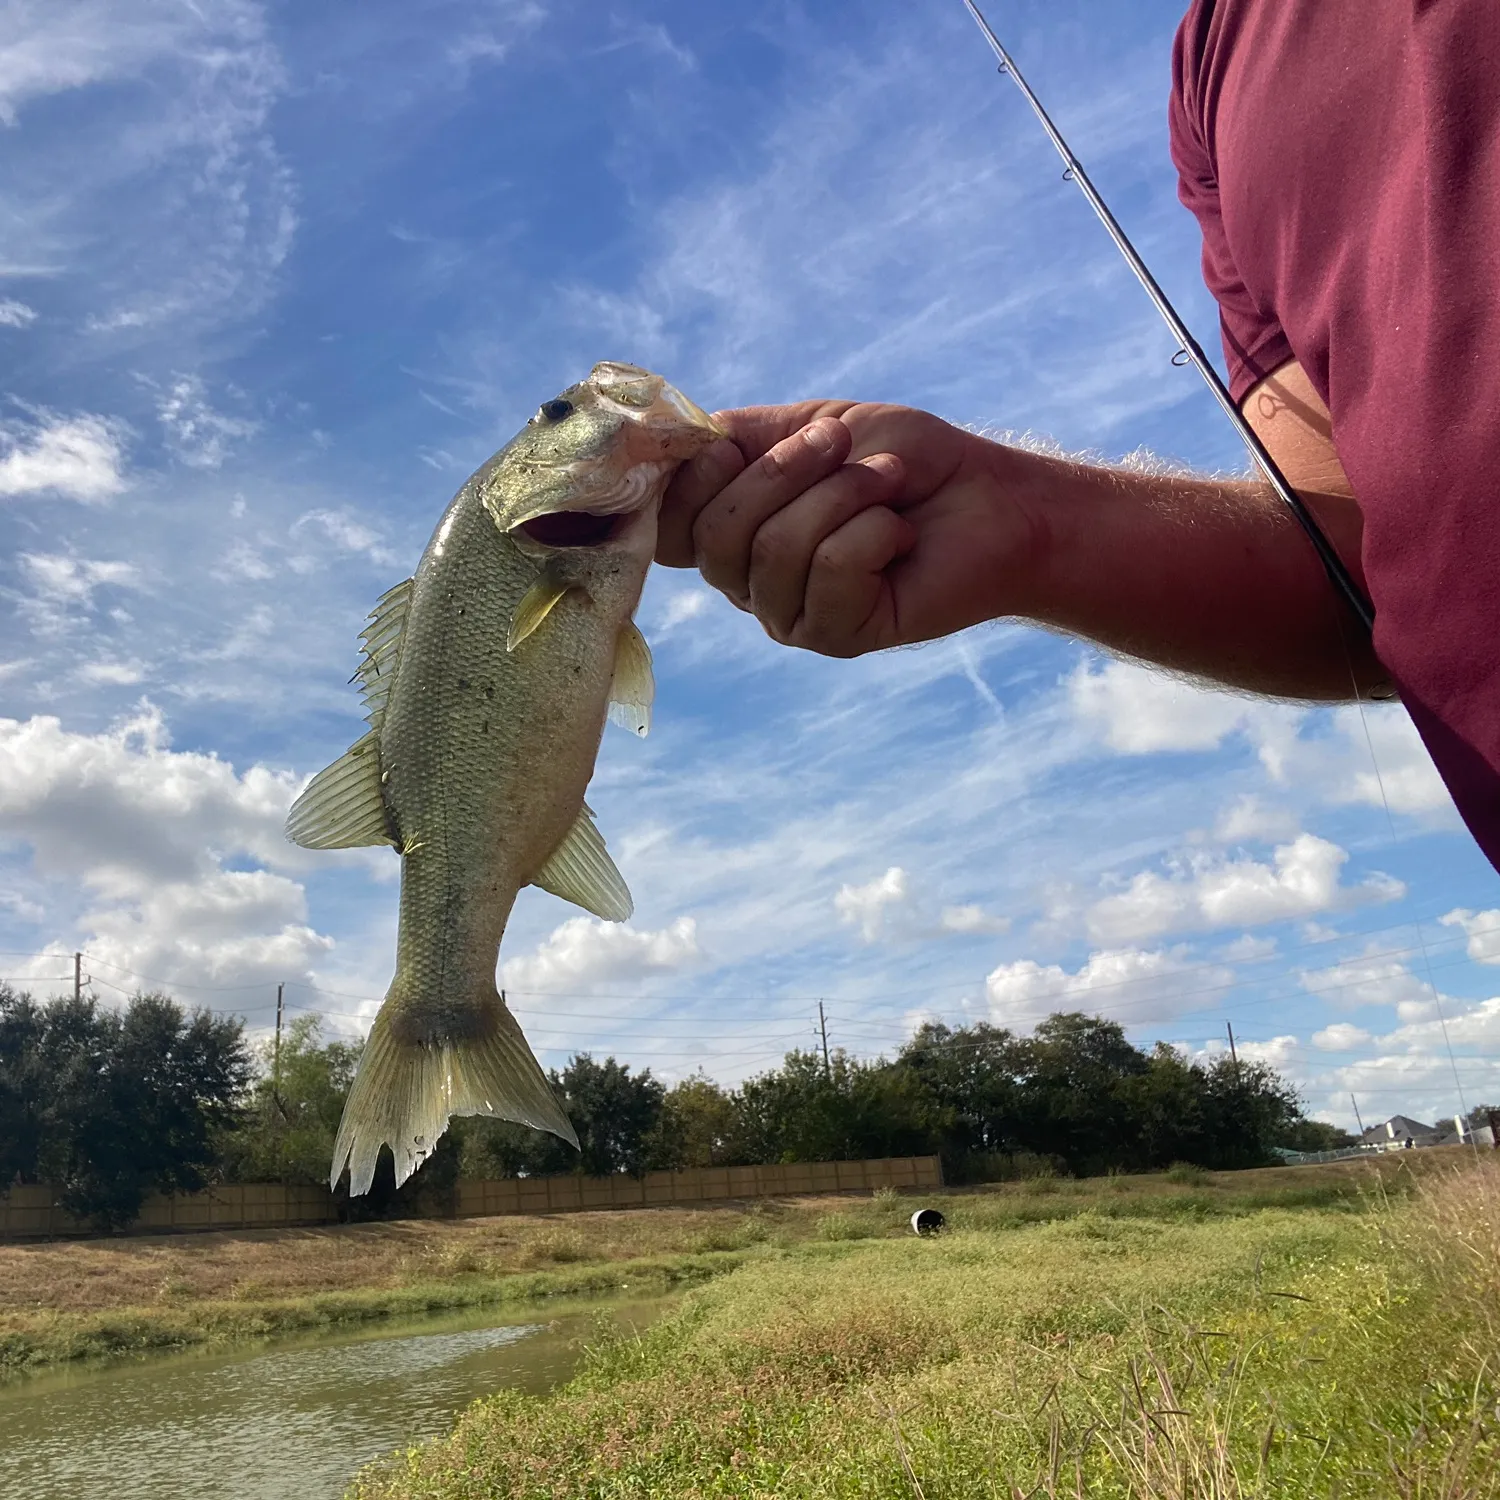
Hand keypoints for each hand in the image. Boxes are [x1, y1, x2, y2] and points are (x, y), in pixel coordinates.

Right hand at [657, 401, 1043, 656]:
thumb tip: (679, 441)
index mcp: (733, 532)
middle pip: (717, 535)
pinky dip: (874, 533)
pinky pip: (830, 572)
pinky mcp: (837, 635)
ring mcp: (789, 615)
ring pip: (775, 550)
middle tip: (843, 445)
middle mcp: (748, 582)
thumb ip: (740, 436)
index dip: (690, 481)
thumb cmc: (904, 460)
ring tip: (887, 486)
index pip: (667, 526)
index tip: (732, 443)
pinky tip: (900, 538)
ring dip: (842, 496)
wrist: (989, 497)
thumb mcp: (812, 423)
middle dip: (784, 472)